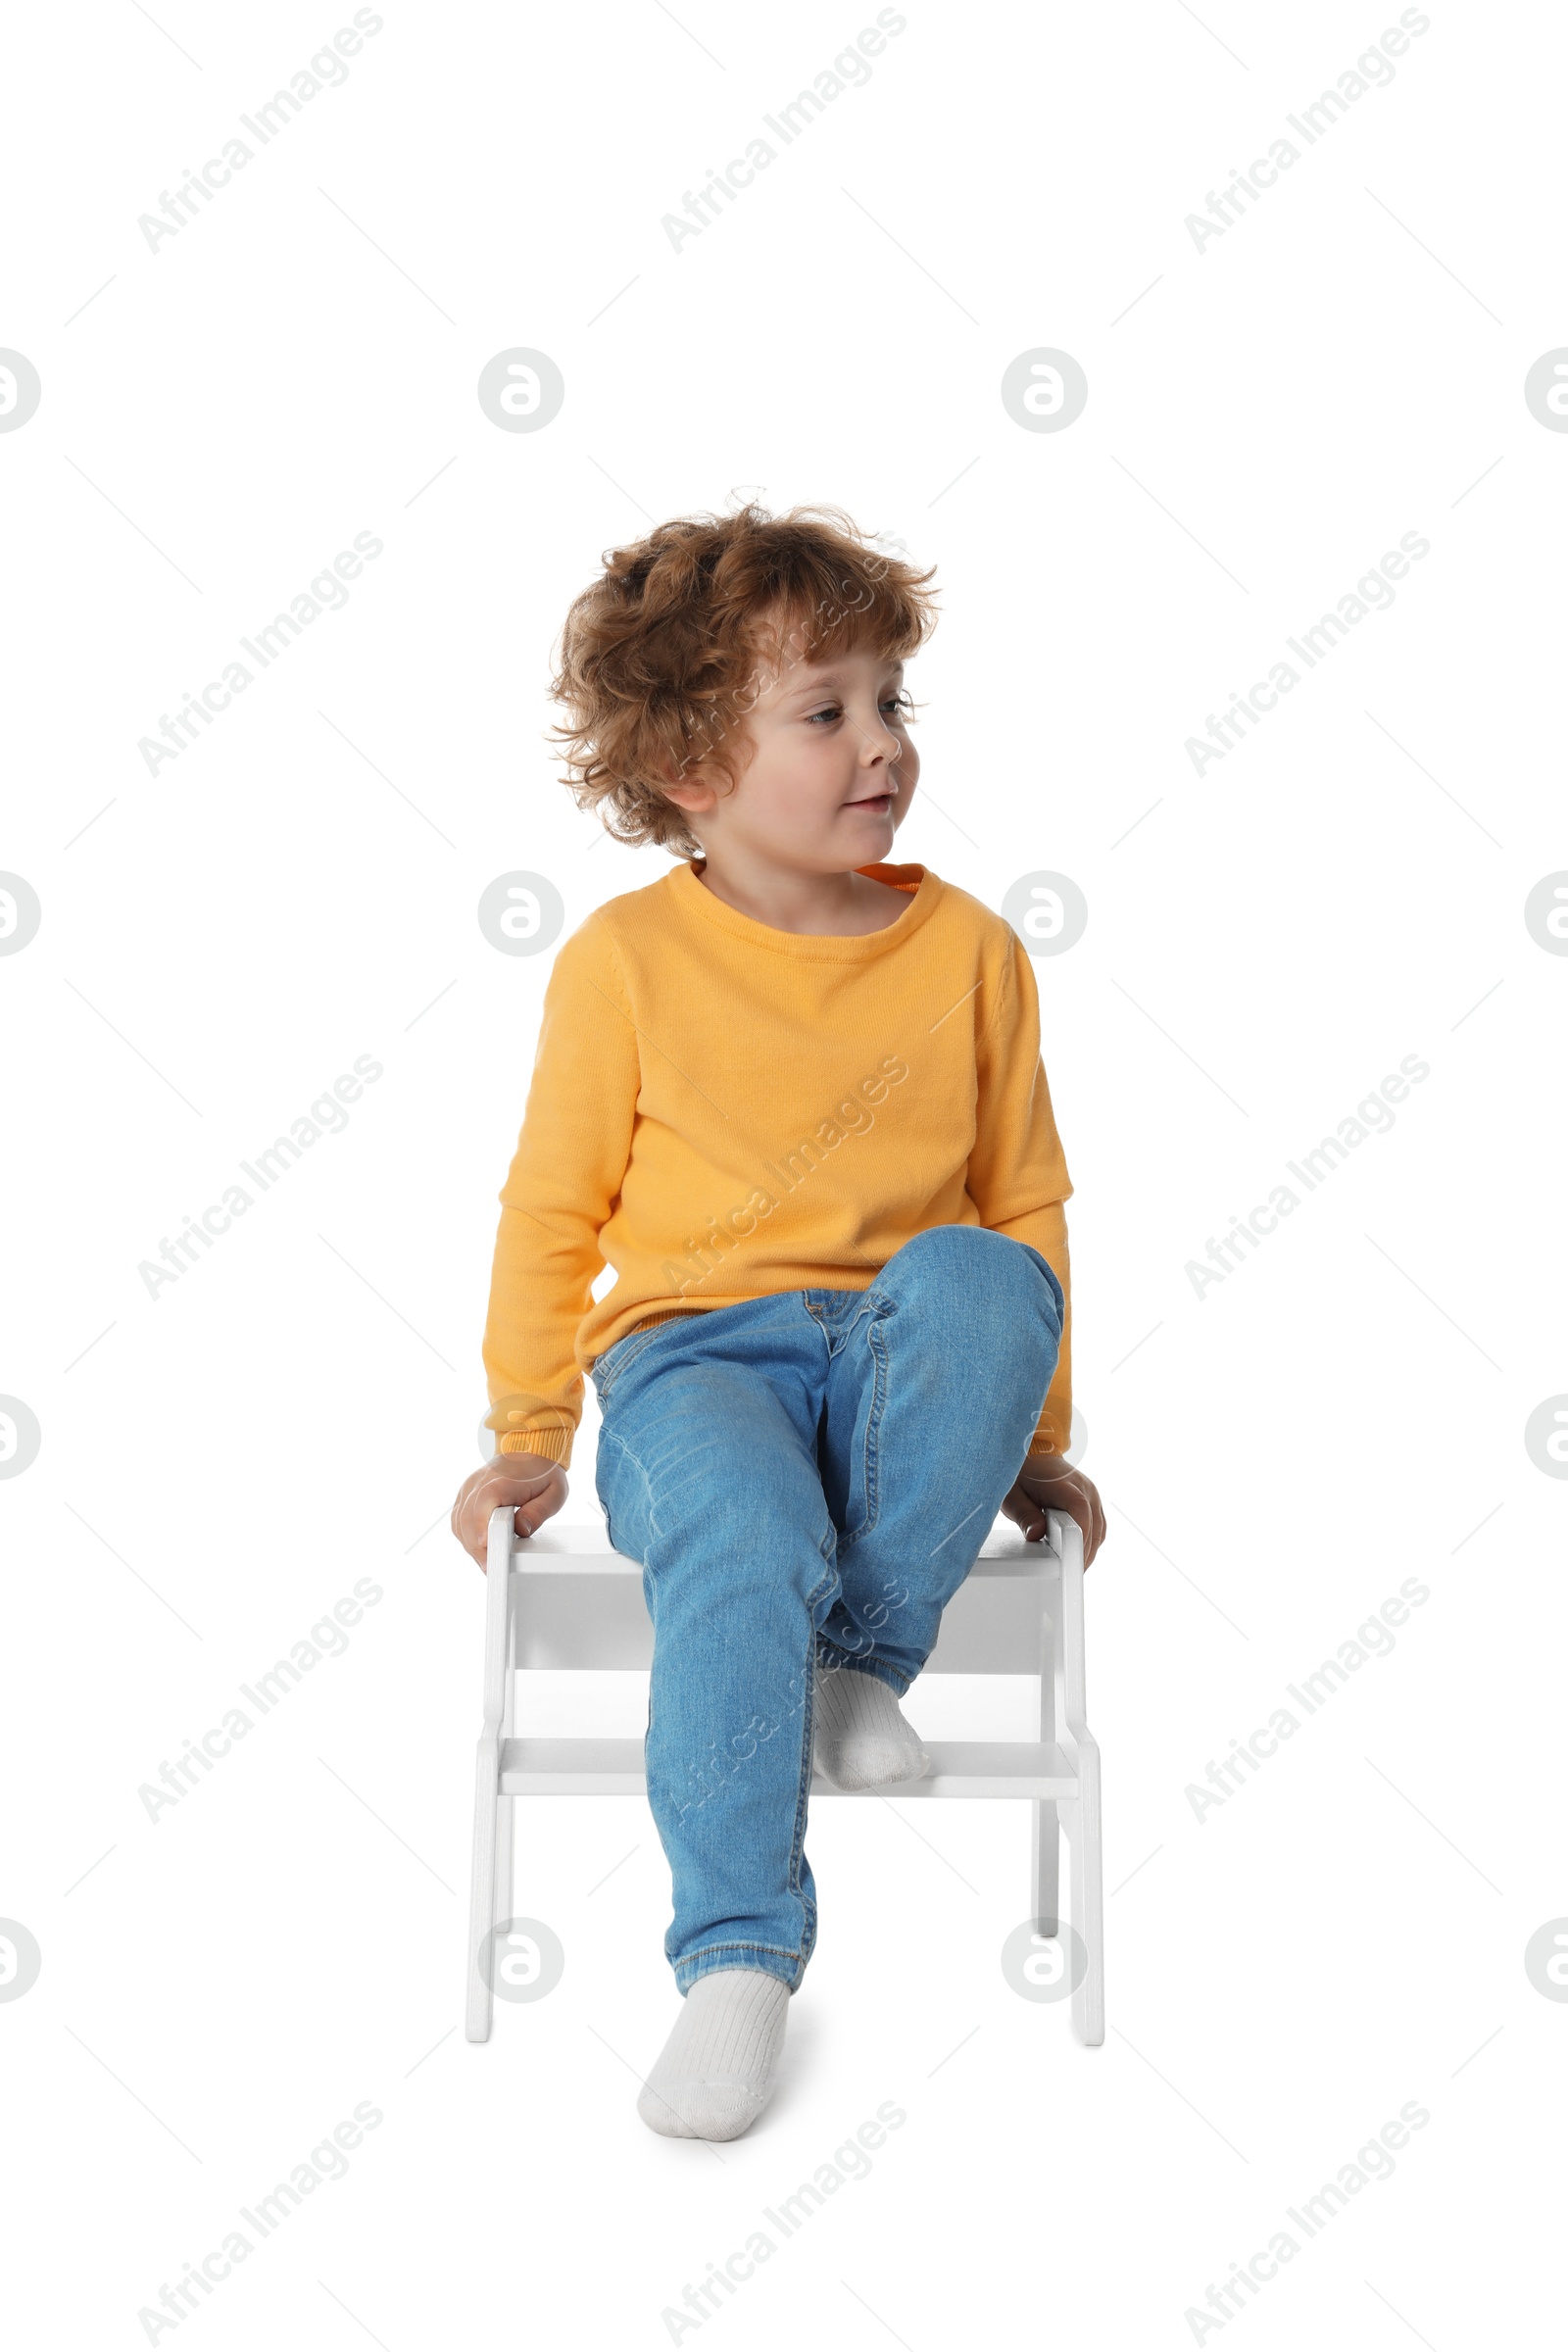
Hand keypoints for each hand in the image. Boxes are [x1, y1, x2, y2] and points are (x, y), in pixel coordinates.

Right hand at [451, 1450, 567, 1570]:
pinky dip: (466, 1536)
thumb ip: (538, 1512)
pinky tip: (480, 1548)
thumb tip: (521, 1529)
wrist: (531, 1448)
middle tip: (491, 1569)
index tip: (491, 1560)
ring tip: (488, 1561)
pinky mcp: (465, 1494)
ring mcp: (468, 1488)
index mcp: (498, 1482)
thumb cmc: (542, 1472)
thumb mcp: (554, 1492)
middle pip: (465, 1523)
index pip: (480, 1513)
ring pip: (458, 1523)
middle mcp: (477, 1484)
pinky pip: (458, 1519)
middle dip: (477, 1550)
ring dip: (470, 1545)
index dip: (483, 1539)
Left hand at [1000, 1452, 1105, 1569]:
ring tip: (1071, 1568)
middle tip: (1067, 1575)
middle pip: (1093, 1528)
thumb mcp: (1011, 1494)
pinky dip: (1089, 1541)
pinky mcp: (1091, 1500)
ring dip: (1088, 1550)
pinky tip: (1076, 1553)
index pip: (1081, 1513)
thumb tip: (1036, 1535)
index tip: (1070, 1562)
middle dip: (1082, 1554)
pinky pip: (1097, 1526)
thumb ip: (1024, 1514)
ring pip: (1098, 1530)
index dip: (1078, 1541)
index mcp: (1066, 1484)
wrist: (1031, 1452)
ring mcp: (1091, 1493)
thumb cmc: (1020, 1472)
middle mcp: (1084, 1488)